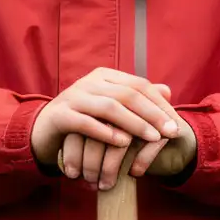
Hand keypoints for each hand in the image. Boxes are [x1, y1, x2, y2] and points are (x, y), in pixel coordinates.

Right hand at [31, 67, 195, 190]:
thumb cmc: (84, 121)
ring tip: (152, 139)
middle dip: (152, 114)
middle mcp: (89, 82)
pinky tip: (123, 143)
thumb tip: (167, 91)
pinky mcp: (59, 115)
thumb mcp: (111, 109)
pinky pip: (86, 122)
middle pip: (127, 94)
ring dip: (134, 123)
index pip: (139, 85)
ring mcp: (73, 97)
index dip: (160, 105)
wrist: (44, 131)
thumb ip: (136, 100)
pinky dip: (106, 132)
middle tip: (170, 132)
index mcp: (104, 76)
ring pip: (109, 107)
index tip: (176, 125)